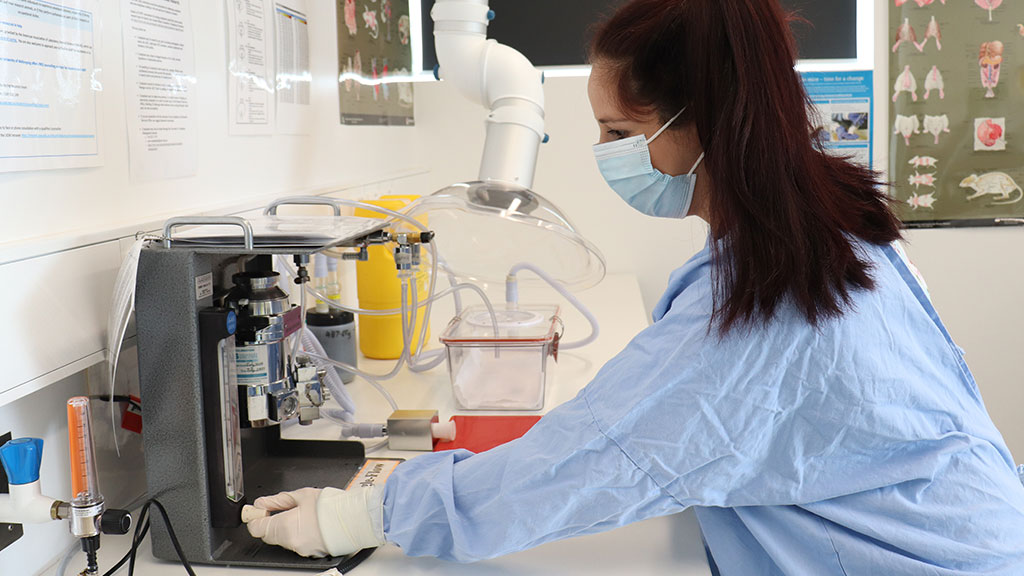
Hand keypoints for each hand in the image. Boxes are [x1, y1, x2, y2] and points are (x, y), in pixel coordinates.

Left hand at [245, 485, 386, 557]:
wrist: (354, 518)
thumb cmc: (331, 506)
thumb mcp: (301, 495)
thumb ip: (278, 500)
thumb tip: (263, 503)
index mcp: (284, 527)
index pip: (257, 528)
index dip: (256, 518)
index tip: (259, 510)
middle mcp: (291, 542)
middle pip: (269, 535)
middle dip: (272, 522)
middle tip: (281, 509)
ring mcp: (301, 550)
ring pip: (284, 540)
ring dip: (286, 528)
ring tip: (302, 514)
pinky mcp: (311, 553)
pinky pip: (298, 543)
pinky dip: (299, 534)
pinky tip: (310, 523)